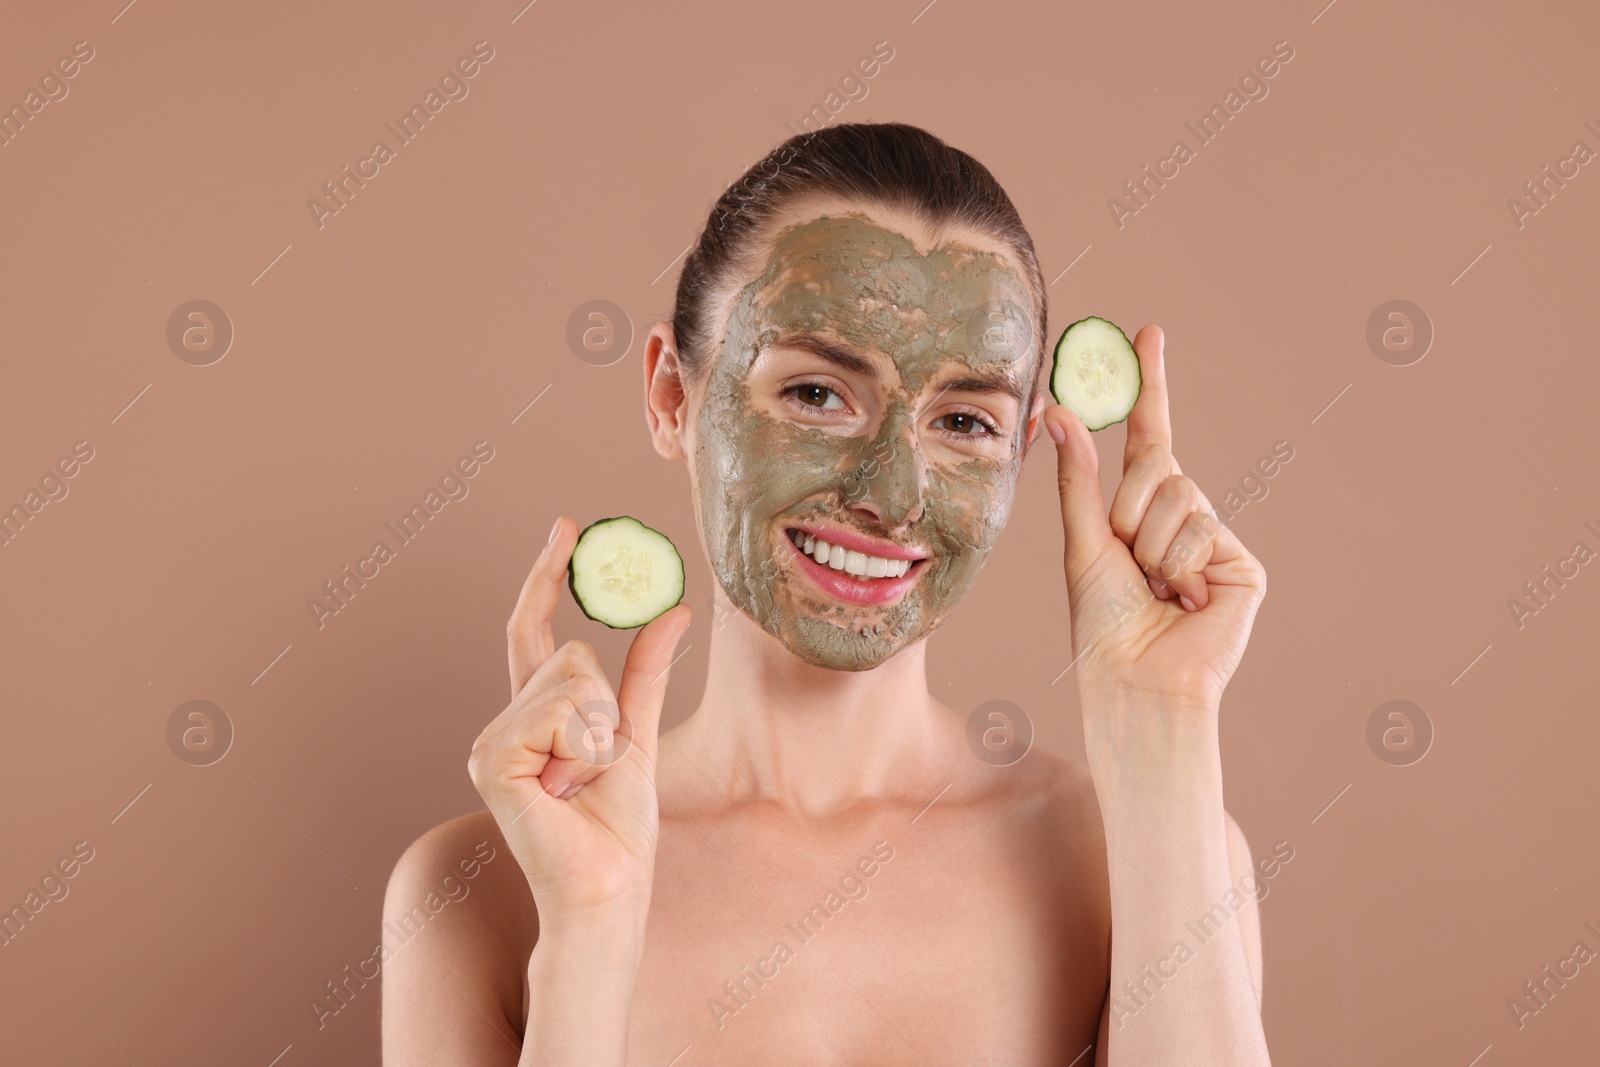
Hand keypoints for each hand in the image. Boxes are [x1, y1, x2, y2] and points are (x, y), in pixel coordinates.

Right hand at [467, 516, 692, 915]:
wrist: (607, 888)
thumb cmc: (618, 827)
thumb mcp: (638, 736)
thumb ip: (648, 672)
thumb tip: (673, 608)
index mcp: (533, 716)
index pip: (533, 630)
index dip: (547, 575)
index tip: (565, 525)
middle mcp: (502, 723)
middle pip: (571, 654)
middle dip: (608, 707)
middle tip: (598, 767)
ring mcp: (490, 741)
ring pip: (573, 678)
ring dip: (600, 734)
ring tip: (582, 783)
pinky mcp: (491, 759)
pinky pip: (562, 710)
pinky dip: (585, 748)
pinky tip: (567, 790)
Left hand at [1044, 326, 1265, 711]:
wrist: (1135, 679)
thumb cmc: (1102, 623)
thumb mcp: (1083, 541)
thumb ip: (1078, 477)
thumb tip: (1061, 409)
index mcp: (1142, 512)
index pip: (1149, 436)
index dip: (1150, 386)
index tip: (1148, 332)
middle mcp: (1183, 519)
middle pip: (1158, 465)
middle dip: (1129, 508)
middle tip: (1127, 557)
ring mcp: (1216, 540)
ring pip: (1180, 495)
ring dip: (1151, 545)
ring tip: (1154, 589)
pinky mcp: (1244, 566)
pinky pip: (1203, 527)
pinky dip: (1181, 565)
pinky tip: (1185, 602)